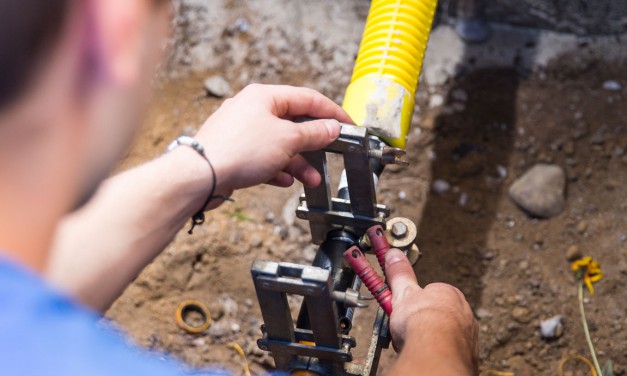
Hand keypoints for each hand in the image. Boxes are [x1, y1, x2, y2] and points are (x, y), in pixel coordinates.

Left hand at [194, 84, 351, 196]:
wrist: (201, 175)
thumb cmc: (239, 150)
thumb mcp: (288, 139)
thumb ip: (314, 133)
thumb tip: (331, 128)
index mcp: (265, 96)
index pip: (307, 99)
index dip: (331, 112)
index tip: (347, 125)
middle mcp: (252, 109)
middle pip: (293, 123)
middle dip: (313, 144)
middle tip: (330, 156)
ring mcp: (241, 131)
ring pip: (279, 144)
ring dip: (298, 162)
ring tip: (311, 180)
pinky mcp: (234, 151)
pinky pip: (263, 158)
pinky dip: (277, 168)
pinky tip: (285, 180)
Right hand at [385, 249, 478, 372]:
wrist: (435, 351)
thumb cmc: (422, 321)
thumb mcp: (403, 293)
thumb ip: (400, 274)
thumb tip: (393, 255)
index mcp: (449, 293)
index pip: (432, 294)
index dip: (415, 304)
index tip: (405, 310)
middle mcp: (464, 311)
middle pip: (440, 314)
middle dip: (426, 321)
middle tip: (408, 329)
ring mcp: (468, 334)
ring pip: (448, 334)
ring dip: (434, 337)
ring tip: (417, 344)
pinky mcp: (469, 354)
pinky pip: (452, 350)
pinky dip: (441, 351)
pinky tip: (429, 354)